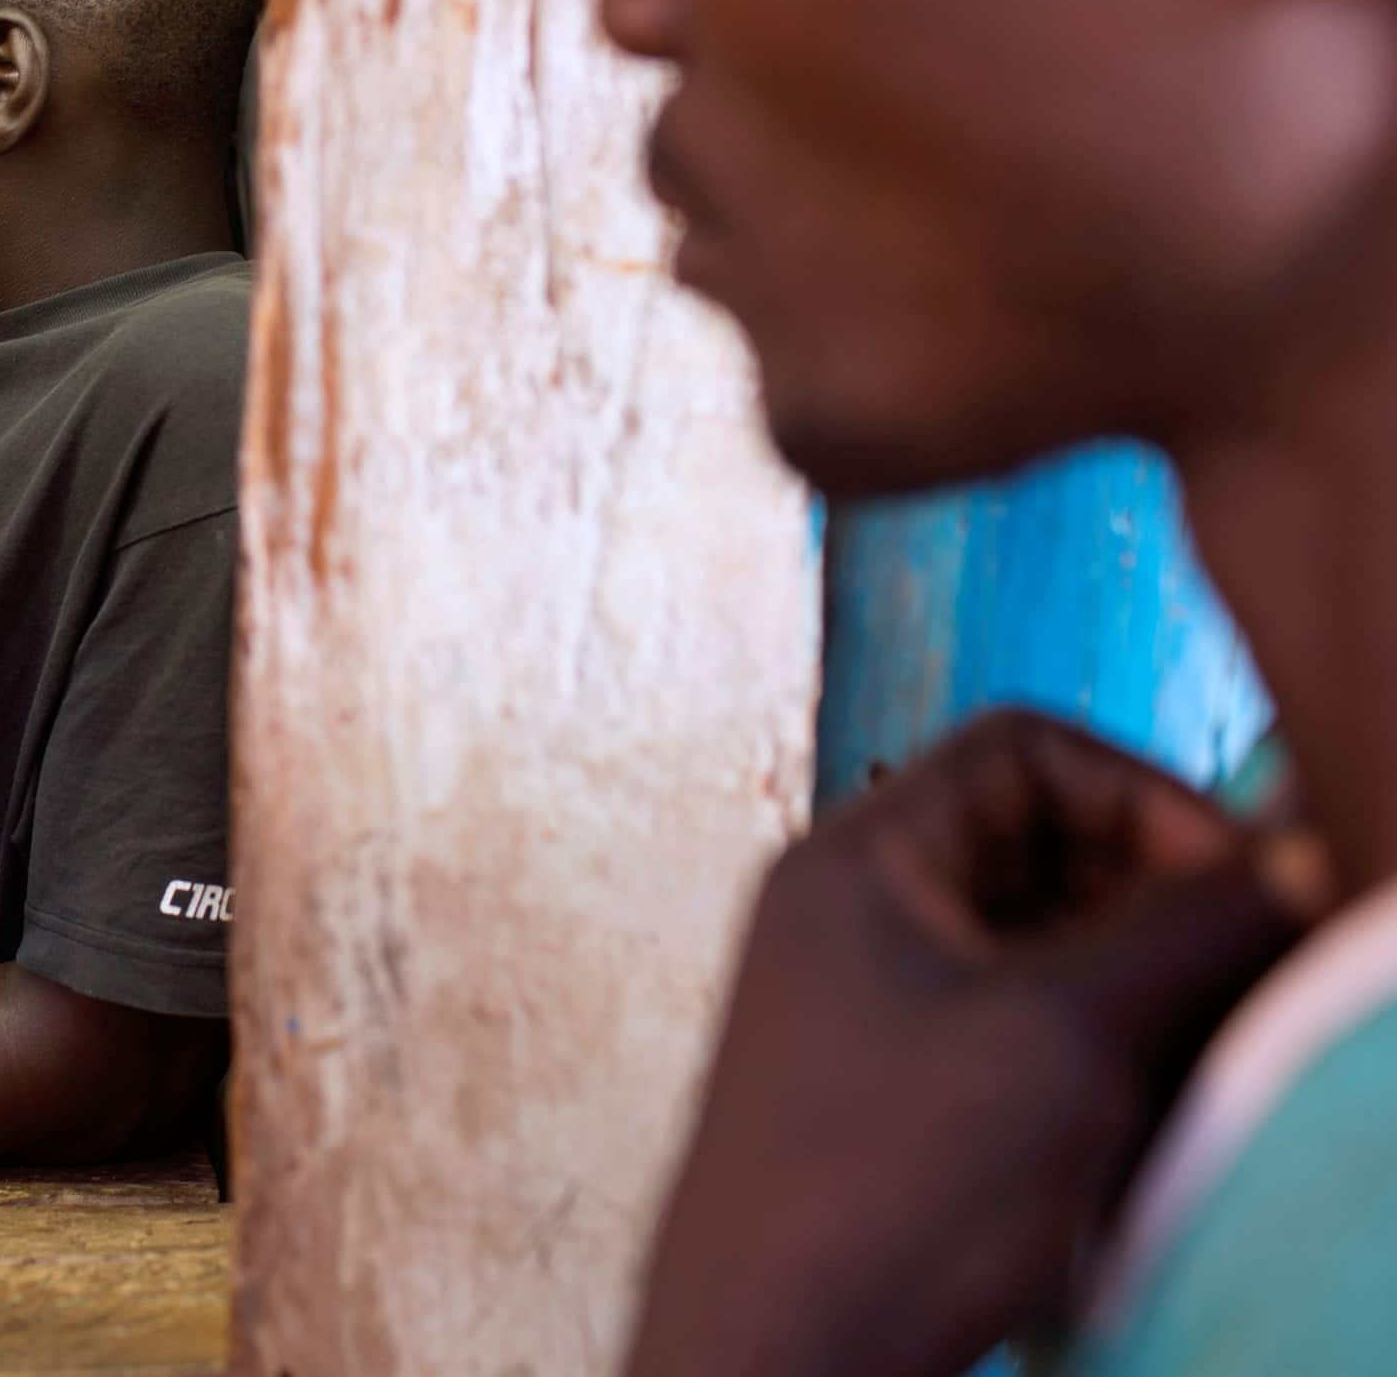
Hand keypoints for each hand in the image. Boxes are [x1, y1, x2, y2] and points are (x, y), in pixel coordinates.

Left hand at [625, 711, 1327, 1376]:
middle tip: (1235, 991)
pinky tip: (1125, 1147)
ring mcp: (867, 1009)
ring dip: (1136, 1000)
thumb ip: (1191, 929)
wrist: (770, 1365)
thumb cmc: (882, 1194)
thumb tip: (1294, 849)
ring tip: (1178, 1080)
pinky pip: (1019, 1040)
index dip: (1152, 798)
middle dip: (1158, 909)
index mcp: (862, 860)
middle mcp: (854, 916)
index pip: (1029, 749)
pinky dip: (1094, 1072)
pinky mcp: (892, 1099)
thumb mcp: (1070, 1039)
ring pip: (1044, 953)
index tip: (1240, 886)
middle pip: (1044, 848)